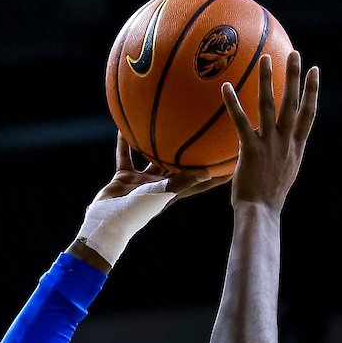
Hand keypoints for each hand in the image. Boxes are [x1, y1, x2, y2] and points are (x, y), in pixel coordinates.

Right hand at [94, 132, 230, 204]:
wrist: (107, 221)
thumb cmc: (137, 212)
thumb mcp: (162, 194)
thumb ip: (182, 182)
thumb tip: (207, 173)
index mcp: (174, 192)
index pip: (201, 182)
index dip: (217, 174)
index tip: (234, 159)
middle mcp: (161, 185)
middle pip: (180, 166)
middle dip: (191, 153)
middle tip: (205, 132)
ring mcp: (142, 181)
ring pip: (152, 157)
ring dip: (156, 143)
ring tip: (166, 121)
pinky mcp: (125, 177)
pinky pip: (127, 155)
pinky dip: (126, 142)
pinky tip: (127, 125)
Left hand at [222, 51, 318, 214]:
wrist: (261, 213)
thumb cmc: (267, 199)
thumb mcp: (282, 174)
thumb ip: (281, 155)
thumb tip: (273, 145)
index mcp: (296, 148)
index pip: (309, 114)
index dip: (312, 91)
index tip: (314, 71)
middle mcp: (286, 142)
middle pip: (293, 103)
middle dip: (295, 76)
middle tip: (294, 53)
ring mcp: (269, 145)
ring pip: (269, 106)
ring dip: (267, 80)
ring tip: (264, 59)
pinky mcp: (250, 150)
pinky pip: (241, 122)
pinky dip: (233, 104)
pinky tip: (226, 87)